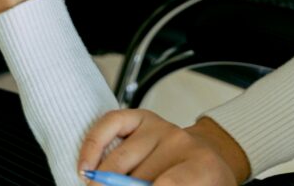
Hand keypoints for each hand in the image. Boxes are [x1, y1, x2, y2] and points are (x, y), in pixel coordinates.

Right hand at [78, 110, 249, 185]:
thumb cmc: (201, 184)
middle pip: (137, 177)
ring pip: (119, 161)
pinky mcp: (140, 116)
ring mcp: (158, 126)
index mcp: (202, 167)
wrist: (208, 158)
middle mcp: (179, 142)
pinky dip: (92, 148)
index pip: (169, 184)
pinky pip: (109, 125)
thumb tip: (142, 185)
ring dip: (102, 181)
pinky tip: (85, 168)